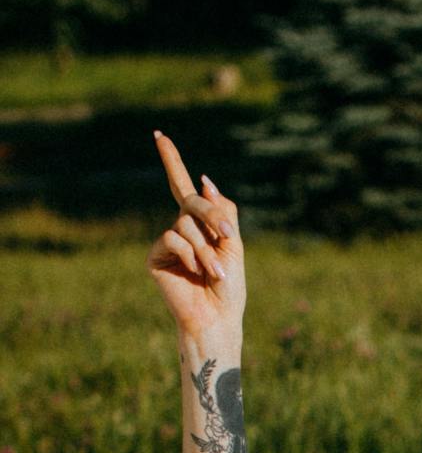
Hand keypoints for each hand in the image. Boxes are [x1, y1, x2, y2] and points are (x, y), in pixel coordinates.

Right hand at [147, 132, 245, 339]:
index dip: (172, 162)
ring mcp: (167, 242)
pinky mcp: (156, 256)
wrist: (216, 317)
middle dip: (210, 214)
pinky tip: (194, 273)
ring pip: (185, 223)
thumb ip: (222, 212)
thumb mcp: (233, 244)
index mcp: (201, 225)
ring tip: (213, 272)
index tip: (158, 135)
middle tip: (225, 235)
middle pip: (192, 201)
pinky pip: (172, 238)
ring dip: (205, 248)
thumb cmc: (229, 287)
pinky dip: (189, 254)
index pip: (184, 188)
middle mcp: (181, 229)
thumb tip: (203, 181)